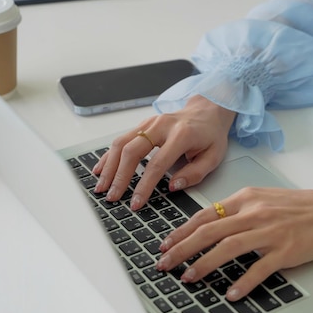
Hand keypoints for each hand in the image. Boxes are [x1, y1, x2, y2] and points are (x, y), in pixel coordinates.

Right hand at [92, 95, 235, 209]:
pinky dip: (108, 155)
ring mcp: (149, 123)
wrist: (207, 110)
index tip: (136, 202)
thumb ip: (194, 174)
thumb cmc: (210, 135)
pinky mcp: (142, 124)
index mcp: (181, 135)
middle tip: (112, 196)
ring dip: (109, 167)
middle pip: (132, 151)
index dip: (144, 185)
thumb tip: (172, 186)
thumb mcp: (213, 157)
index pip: (157, 164)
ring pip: (121, 143)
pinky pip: (120, 139)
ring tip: (102, 187)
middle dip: (119, 177)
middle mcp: (161, 126)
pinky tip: (100, 169)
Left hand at [156, 187, 312, 300]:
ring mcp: (270, 232)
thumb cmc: (301, 205)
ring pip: (228, 247)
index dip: (181, 230)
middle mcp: (254, 213)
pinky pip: (259, 268)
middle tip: (164, 263)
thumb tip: (211, 225)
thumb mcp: (264, 198)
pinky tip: (231, 293)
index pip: (205, 214)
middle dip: (181, 248)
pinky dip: (244, 282)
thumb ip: (238, 209)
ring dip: (204, 263)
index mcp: (246, 198)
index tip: (165, 243)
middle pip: (209, 231)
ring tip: (188, 277)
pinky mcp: (286, 250)